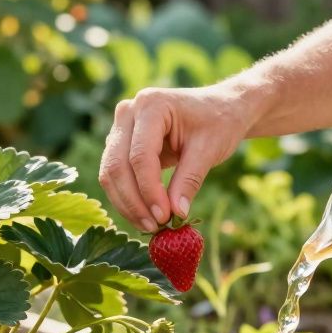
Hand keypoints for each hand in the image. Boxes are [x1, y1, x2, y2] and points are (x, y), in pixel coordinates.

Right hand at [100, 85, 253, 231]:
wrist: (220, 108)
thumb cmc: (218, 123)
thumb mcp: (209, 150)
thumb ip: (189, 181)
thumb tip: (175, 215)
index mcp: (151, 105)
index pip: (140, 156)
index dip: (149, 191)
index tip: (164, 217)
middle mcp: (128, 112)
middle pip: (117, 165)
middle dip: (134, 201)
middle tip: (154, 227)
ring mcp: (121, 127)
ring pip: (110, 172)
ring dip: (127, 204)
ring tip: (150, 226)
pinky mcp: (121, 143)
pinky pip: (116, 174)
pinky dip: (128, 197)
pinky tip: (145, 215)